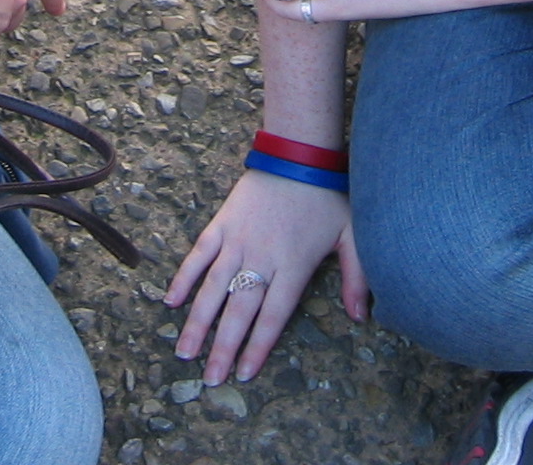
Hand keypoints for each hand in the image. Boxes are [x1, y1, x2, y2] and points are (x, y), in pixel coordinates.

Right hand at [166, 167, 365, 385]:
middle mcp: (261, 258)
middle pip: (239, 310)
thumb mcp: (351, 236)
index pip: (273, 316)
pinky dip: (184, 276)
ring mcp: (237, 240)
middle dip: (223, 347)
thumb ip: (357, 279)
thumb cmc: (326, 197)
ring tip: (183, 352)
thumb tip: (362, 318)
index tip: (244, 374)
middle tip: (209, 378)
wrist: (297, 154)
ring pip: (214, 287)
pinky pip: (199, 254)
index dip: (258, 346)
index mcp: (292, 265)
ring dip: (197, 321)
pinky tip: (170, 301)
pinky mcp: (221, 223)